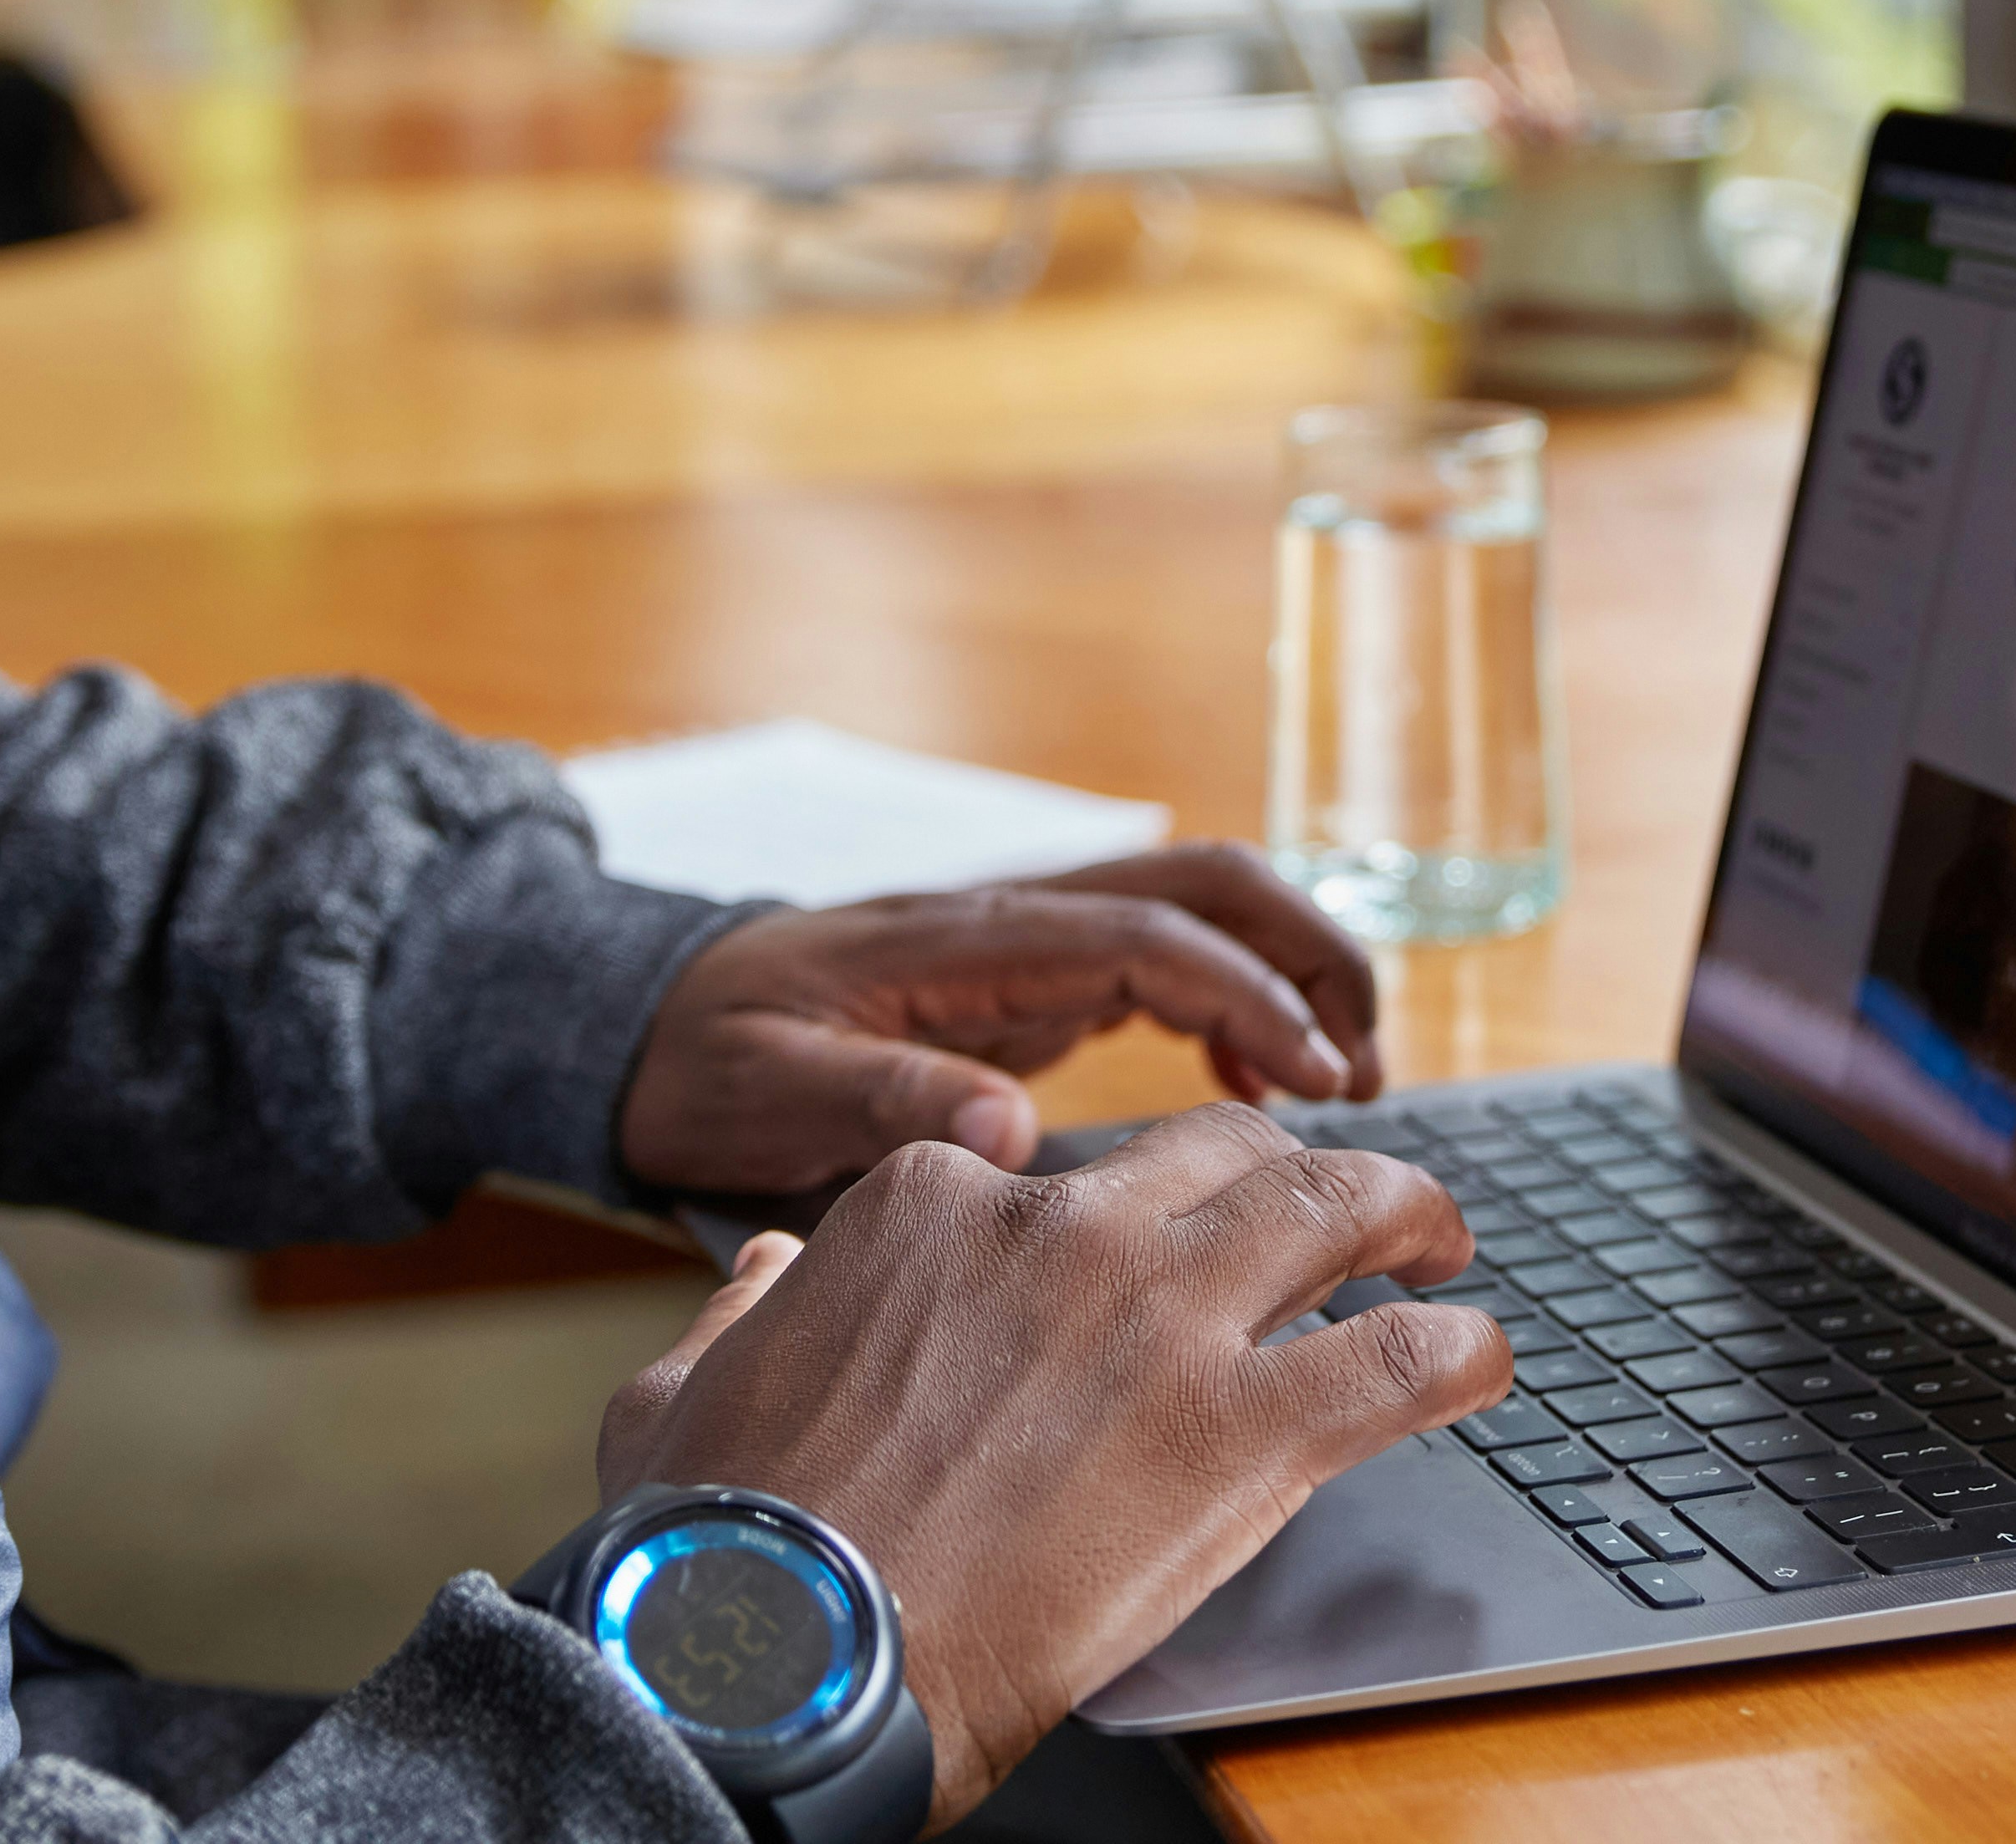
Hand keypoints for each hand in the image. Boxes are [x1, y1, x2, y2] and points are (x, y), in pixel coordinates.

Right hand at [591, 1106, 1504, 1821]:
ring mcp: (1161, 1320)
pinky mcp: (1241, 1433)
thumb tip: (770, 1271)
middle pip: (1221, 1156)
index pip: (1053, 1177)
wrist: (791, 1650)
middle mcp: (1060, 1230)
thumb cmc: (722, 1539)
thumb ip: (745, 1308)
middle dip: (1291, 1170)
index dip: (1111, 1220)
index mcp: (928, 1206)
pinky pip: (1396, 1360)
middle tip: (1340, 1211)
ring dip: (1407, 1210)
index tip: (1135, 1264)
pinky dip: (1460, 1350)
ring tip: (1444, 1239)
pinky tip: (1484, 1360)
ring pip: (1332, 1207)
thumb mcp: (684, 1387)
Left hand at [616, 845, 1388, 1197]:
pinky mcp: (1033, 979)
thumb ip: (886, 1101)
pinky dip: (1237, 1008)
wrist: (649, 1024)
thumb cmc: (707, 1060)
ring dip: (1288, 973)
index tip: (1318, 1082)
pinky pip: (1168, 962)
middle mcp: (1018, 919)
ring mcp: (1032, 941)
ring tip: (1344, 1086)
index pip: (1149, 932)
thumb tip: (1010, 1131)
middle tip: (1367, 1072)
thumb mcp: (772, 1094)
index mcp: (970, 938)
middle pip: (1208, 884)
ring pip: (1203, 911)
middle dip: (1308, 954)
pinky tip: (1256, 1091)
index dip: (1249, 997)